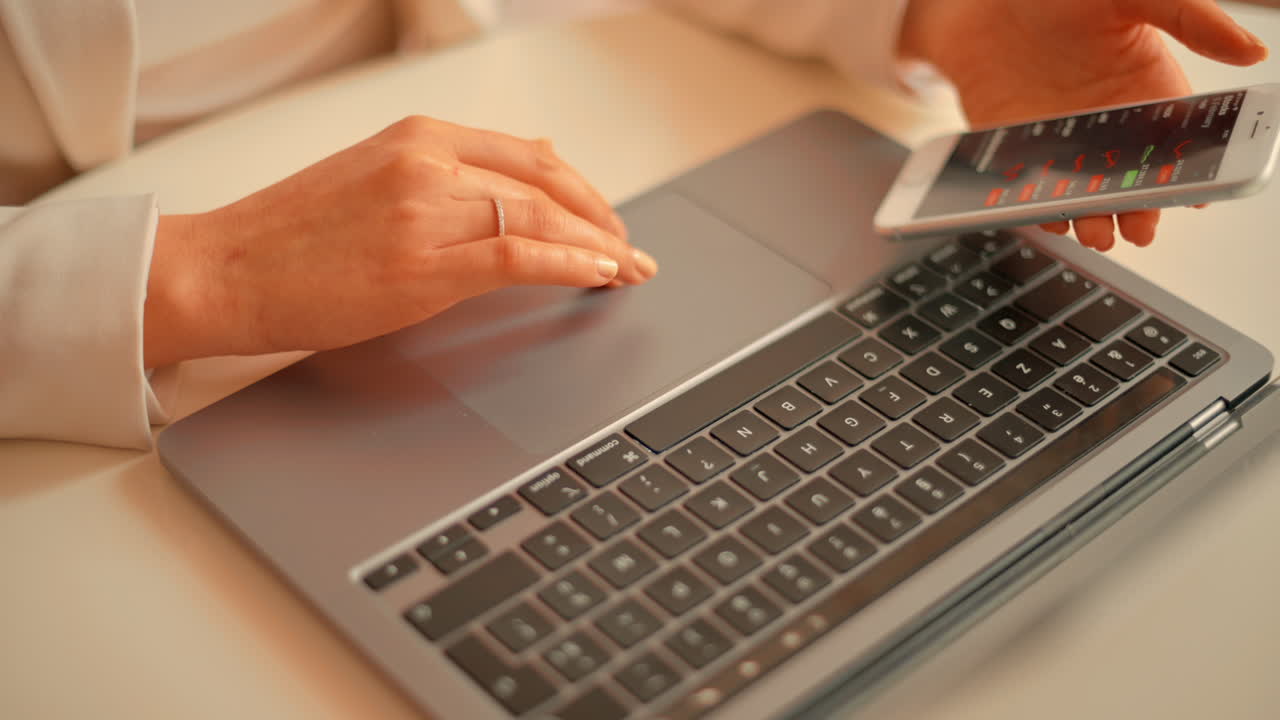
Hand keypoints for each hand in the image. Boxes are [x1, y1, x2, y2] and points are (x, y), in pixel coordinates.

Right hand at [143, 116, 655, 367]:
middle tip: (629, 249)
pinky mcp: (422, 262)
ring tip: (626, 268)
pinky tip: (597, 275)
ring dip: (596, 246)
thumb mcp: (371, 182)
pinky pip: (518, 256)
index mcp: (417, 137)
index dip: (580, 187)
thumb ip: (438, 180)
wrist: (223, 271)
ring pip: (539, 218)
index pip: (526, 153)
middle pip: (544, 185)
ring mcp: (426, 209)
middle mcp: (428, 161)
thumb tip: (507, 188)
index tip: (604, 215)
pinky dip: (569, 265)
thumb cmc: (287, 238)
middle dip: (599, 219)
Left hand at [900, 0, 1267, 249]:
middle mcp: (1105, 124)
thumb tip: (1251, 49)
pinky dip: (1036, 207)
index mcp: (1146, 91)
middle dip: (1138, 209)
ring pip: (1081, 194)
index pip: (1175, 144)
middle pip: (1129, 180)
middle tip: (1139, 228)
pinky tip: (1045, 217)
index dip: (1189, 174)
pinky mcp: (1016, 149)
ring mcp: (1060, 141)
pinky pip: (1030, 189)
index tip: (1199, 197)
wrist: (984, 0)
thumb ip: (1189, 18)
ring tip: (1094, 233)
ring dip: (1089, 218)